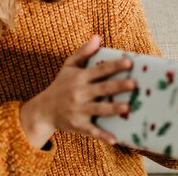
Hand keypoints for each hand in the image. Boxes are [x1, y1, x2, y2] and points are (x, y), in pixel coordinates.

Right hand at [20, 36, 134, 147]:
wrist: (44, 110)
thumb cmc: (61, 85)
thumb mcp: (68, 66)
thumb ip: (83, 52)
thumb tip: (97, 37)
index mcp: (79, 78)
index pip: (100, 70)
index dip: (114, 66)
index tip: (130, 62)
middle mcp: (79, 94)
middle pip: (102, 89)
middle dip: (118, 86)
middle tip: (134, 84)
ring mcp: (79, 111)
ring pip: (99, 110)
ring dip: (113, 109)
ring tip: (128, 107)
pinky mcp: (79, 126)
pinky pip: (93, 131)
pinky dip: (103, 136)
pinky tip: (116, 139)